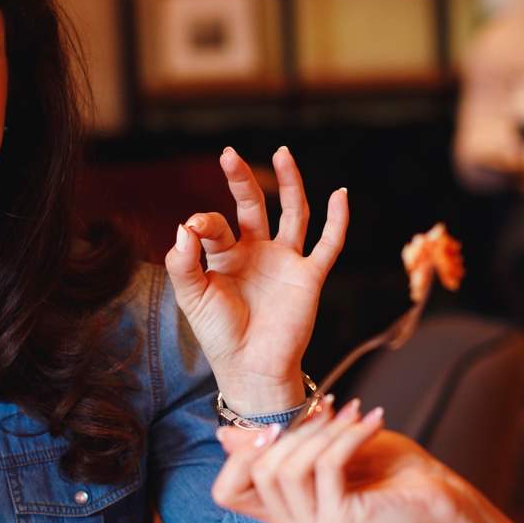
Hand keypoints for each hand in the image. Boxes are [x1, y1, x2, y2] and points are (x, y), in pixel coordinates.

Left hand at [164, 146, 347, 414]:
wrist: (251, 369)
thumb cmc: (220, 336)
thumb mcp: (192, 297)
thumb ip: (183, 263)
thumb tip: (184, 226)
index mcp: (225, 256)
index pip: (215, 225)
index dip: (204, 222)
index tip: (195, 229)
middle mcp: (257, 252)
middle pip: (254, 205)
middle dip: (242, 181)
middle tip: (229, 155)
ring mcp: (285, 261)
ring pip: (293, 213)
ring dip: (290, 183)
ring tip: (283, 154)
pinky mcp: (309, 277)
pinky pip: (328, 244)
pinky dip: (337, 220)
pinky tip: (340, 195)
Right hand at [212, 401, 474, 522]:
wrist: (444, 501)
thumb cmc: (390, 473)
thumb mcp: (327, 451)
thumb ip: (281, 447)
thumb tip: (223, 435)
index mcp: (286, 519)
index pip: (226, 493)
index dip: (240, 455)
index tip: (276, 425)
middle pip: (259, 471)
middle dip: (294, 430)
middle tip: (332, 407)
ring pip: (288, 468)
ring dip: (323, 431)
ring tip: (354, 414)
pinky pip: (325, 466)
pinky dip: (347, 436)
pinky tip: (372, 421)